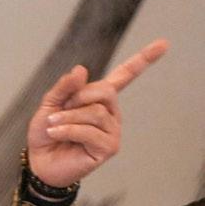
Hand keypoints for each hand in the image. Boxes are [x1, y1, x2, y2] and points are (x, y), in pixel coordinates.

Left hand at [25, 38, 167, 187]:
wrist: (40, 161)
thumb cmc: (47, 133)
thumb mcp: (50, 104)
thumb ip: (65, 87)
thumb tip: (81, 69)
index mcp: (100, 99)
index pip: (125, 76)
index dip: (143, 59)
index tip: (163, 44)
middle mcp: (111, 113)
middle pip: (105, 91)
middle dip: (77, 98)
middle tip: (57, 111)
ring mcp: (113, 131)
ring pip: (95, 112)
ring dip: (67, 117)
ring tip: (52, 125)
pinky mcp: (109, 148)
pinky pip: (89, 131)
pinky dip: (67, 130)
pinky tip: (55, 134)